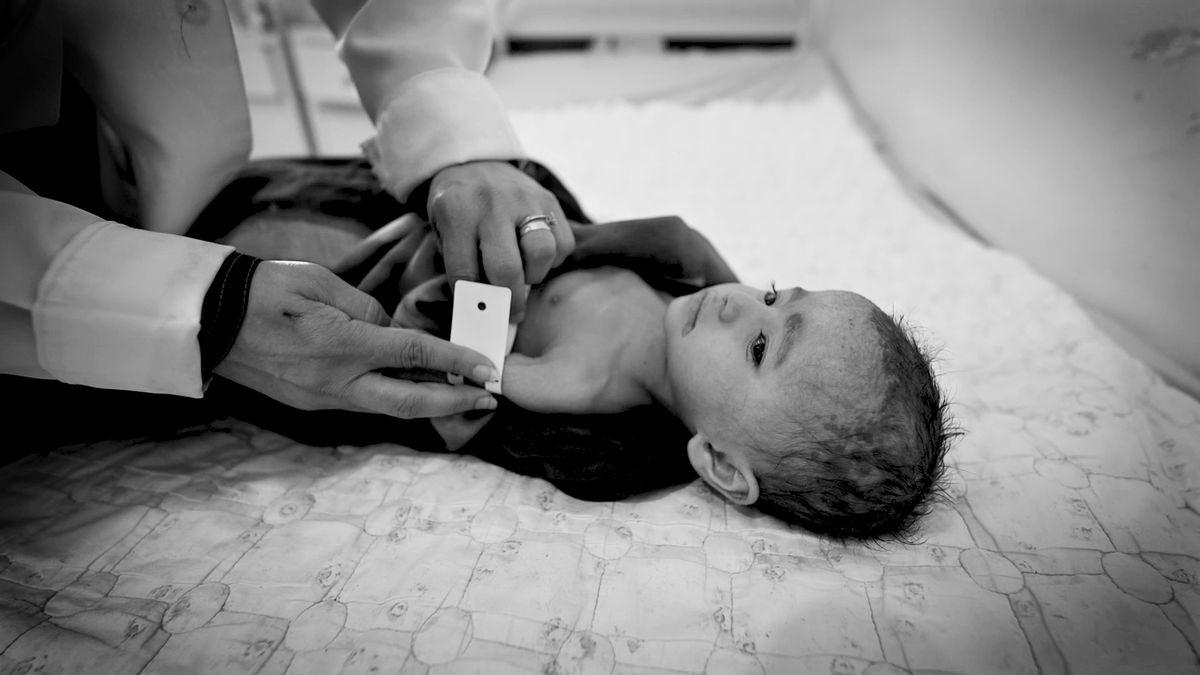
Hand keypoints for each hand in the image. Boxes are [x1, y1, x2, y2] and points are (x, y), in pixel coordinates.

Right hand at [215, 260, 498, 418]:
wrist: (208, 319)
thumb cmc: (264, 288)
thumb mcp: (321, 282)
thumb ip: (365, 308)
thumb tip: (390, 329)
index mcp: (341, 345)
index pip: (414, 356)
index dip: (457, 361)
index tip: (487, 368)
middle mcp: (335, 381)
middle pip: (410, 402)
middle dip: (455, 403)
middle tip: (490, 399)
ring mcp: (321, 398)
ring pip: (388, 407)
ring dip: (428, 402)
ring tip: (461, 392)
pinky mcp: (311, 404)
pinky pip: (364, 403)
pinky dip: (396, 397)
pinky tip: (414, 388)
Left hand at [427, 161, 574, 320]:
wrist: (473, 164)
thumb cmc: (457, 211)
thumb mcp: (443, 232)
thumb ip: (460, 265)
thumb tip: (485, 309)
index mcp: (456, 211)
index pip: (465, 271)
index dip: (474, 299)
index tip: (482, 310)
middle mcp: (491, 203)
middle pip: (506, 268)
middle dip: (510, 299)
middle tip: (511, 310)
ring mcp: (524, 198)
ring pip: (542, 252)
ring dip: (535, 275)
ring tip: (525, 275)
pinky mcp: (549, 198)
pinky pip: (563, 242)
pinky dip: (554, 259)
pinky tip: (536, 256)